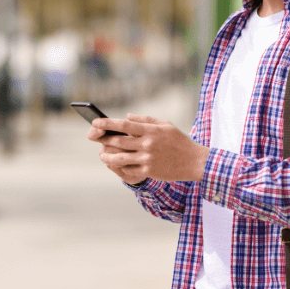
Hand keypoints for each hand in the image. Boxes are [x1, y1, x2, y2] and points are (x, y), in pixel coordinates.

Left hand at [88, 114, 209, 182]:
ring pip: (120, 157)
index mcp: (151, 131)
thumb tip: (127, 117)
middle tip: (95, 137)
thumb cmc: (179, 141)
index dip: (107, 123)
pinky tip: (116, 164)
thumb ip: (145, 120)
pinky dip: (120, 167)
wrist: (194, 161)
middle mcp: (147, 144)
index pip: (124, 125)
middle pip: (119, 141)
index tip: (95, 121)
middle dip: (104, 139)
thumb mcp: (165, 125)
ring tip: (102, 155)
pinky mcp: (149, 171)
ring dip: (107, 156)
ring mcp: (148, 159)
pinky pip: (129, 169)